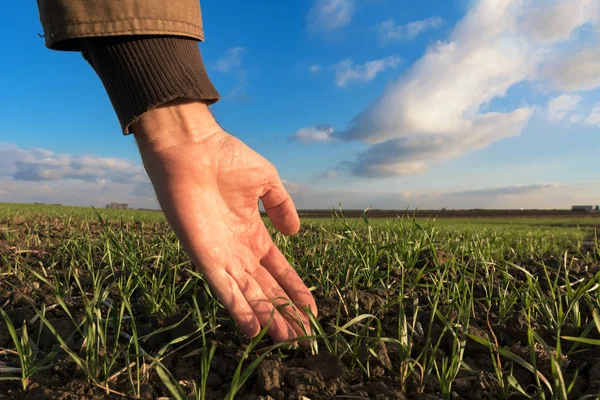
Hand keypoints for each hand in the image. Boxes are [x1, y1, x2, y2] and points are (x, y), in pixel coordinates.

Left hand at [132, 100, 316, 342]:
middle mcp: (237, 251)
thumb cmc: (226, 158)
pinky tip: (253, 330)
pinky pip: (223, 288)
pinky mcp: (204, 257)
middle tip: (304, 338)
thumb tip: (294, 234)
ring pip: (249, 295)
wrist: (192, 148)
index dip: (295, 289)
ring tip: (287, 340)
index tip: (312, 310)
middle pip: (266, 289)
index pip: (278, 269)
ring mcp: (221, 256)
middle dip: (285, 312)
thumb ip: (281, 207)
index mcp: (252, 234)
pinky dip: (238, 309)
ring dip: (267, 318)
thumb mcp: (266, 181)